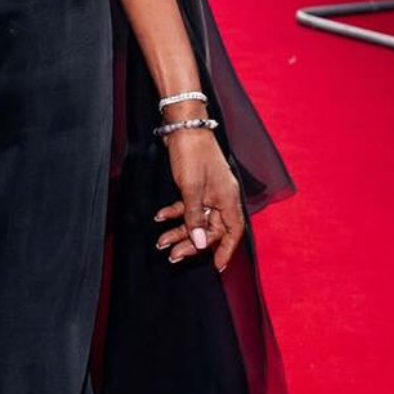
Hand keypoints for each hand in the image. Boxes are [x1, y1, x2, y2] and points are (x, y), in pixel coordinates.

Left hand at [155, 129, 244, 275]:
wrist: (183, 127)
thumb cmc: (193, 154)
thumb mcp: (191, 189)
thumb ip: (195, 218)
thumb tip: (201, 245)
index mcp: (228, 199)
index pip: (233, 231)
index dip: (227, 250)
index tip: (216, 267)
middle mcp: (221, 197)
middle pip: (210, 229)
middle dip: (192, 243)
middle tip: (173, 256)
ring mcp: (208, 192)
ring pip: (196, 219)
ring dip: (179, 231)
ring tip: (161, 243)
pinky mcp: (195, 186)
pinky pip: (187, 205)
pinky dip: (174, 212)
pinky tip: (159, 217)